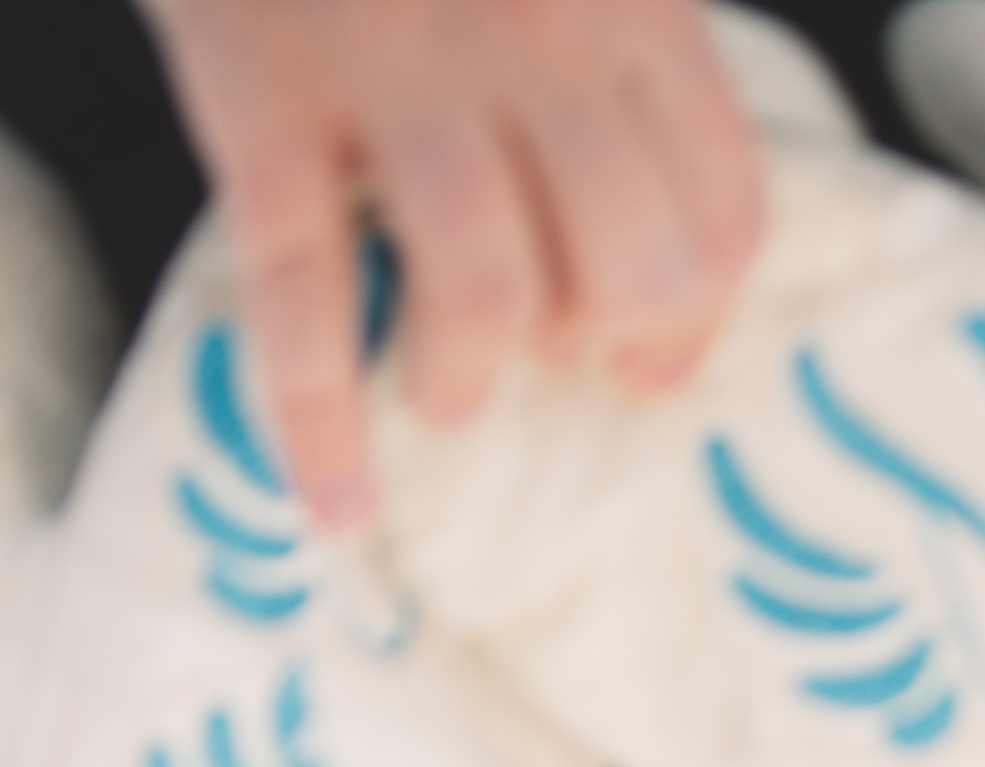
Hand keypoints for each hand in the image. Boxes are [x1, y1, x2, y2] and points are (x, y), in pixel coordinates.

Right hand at [139, 0, 768, 534]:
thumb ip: (614, 43)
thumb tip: (639, 232)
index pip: (721, 203)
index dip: (696, 310)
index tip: (649, 354)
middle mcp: (536, 39)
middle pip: (631, 266)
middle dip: (597, 344)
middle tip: (546, 358)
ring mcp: (396, 74)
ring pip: (492, 293)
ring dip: (467, 376)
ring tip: (443, 388)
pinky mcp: (263, 102)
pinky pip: (304, 293)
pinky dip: (319, 420)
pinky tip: (338, 503)